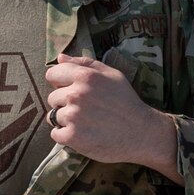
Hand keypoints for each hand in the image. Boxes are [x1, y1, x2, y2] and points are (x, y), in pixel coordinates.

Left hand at [43, 54, 179, 177]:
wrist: (140, 133)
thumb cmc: (126, 101)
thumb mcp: (111, 75)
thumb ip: (84, 64)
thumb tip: (60, 58)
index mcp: (85, 76)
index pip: (52, 74)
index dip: (60, 82)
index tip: (71, 89)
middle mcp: (76, 94)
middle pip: (52, 97)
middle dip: (64, 103)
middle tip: (86, 109)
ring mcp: (73, 116)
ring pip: (53, 116)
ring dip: (65, 120)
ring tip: (86, 122)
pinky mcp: (72, 137)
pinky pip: (56, 134)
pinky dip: (66, 136)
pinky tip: (83, 134)